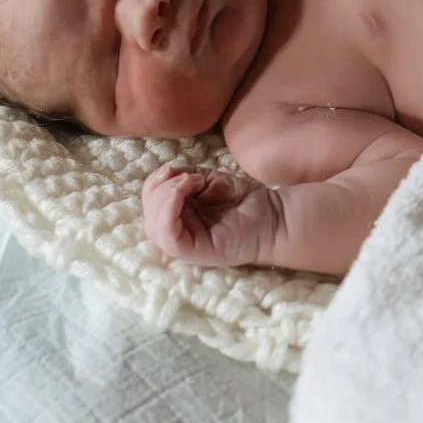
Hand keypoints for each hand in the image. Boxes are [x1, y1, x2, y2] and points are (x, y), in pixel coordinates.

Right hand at [140, 164, 280, 266]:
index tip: (176, 170)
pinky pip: (168, 236)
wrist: (274, 215)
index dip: (154, 182)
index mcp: (179, 217)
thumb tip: (165, 174)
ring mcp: (185, 245)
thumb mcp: (206, 180)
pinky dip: (170, 208)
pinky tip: (187, 191)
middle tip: (187, 177)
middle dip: (160, 187)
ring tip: (190, 183)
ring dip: (166, 195)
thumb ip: (182, 178)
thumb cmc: (244, 199)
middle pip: (148, 214)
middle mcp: (178, 233)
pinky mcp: (194, 252)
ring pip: (154, 226)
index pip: (149, 203)